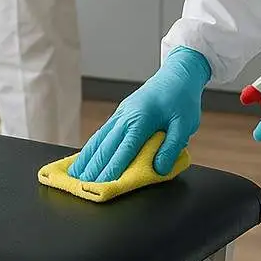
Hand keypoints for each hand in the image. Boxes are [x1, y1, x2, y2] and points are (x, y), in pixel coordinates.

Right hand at [69, 47, 211, 180]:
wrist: (178, 73)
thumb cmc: (182, 98)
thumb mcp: (185, 124)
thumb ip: (172, 147)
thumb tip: (158, 169)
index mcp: (142, 119)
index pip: (124, 150)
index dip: (112, 170)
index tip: (102, 186)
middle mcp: (126, 116)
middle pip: (105, 146)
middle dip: (93, 168)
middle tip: (81, 187)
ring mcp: (121, 113)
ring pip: (99, 138)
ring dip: (87, 158)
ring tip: (75, 175)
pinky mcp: (121, 113)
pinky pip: (102, 132)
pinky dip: (92, 146)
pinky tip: (86, 156)